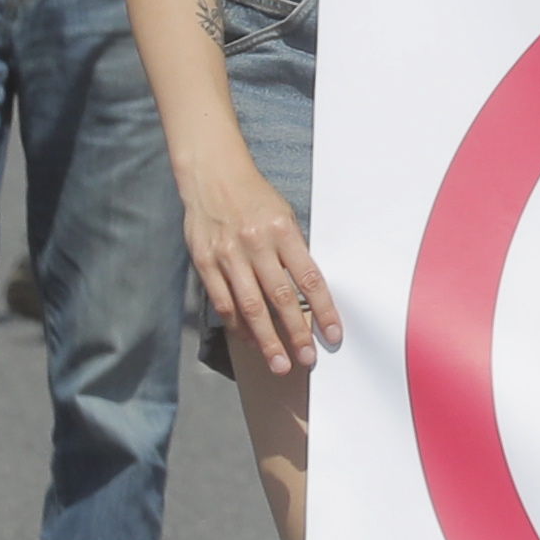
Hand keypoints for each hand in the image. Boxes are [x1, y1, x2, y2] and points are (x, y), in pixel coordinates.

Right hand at [184, 145, 337, 377]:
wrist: (213, 177)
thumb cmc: (256, 199)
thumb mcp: (285, 216)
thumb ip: (295, 252)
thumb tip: (310, 292)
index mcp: (283, 232)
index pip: (310, 279)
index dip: (323, 310)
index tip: (334, 334)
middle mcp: (256, 245)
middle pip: (279, 298)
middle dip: (295, 333)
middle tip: (306, 360)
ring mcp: (228, 255)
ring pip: (249, 306)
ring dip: (266, 339)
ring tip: (278, 363)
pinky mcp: (204, 261)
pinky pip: (223, 300)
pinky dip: (237, 324)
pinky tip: (250, 340)